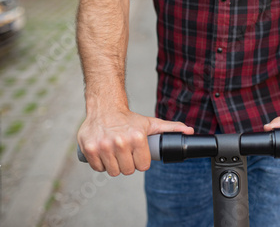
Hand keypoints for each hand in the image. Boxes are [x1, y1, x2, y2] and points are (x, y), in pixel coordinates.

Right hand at [78, 110, 193, 175]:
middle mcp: (120, 142)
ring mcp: (103, 146)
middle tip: (126, 154)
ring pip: (113, 171)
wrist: (104, 108)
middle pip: (128, 170)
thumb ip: (171, 128)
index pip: (143, 166)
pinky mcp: (89, 149)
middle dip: (128, 164)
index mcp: (137, 137)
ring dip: (115, 165)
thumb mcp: (151, 123)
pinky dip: (101, 164)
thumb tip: (190, 131)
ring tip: (115, 153)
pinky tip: (104, 153)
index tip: (138, 155)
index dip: (141, 162)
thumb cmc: (129, 119)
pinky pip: (98, 168)